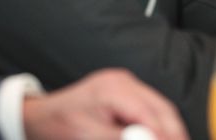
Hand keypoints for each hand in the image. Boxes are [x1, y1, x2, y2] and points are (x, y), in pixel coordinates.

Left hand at [23, 69, 187, 139]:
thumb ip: (120, 139)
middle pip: (162, 109)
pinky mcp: (125, 93)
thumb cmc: (58, 126)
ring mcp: (126, 85)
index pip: (151, 114)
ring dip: (168, 131)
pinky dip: (157, 126)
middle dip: (175, 133)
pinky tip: (159, 136)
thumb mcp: (87, 137)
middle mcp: (123, 82)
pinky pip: (150, 110)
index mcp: (113, 88)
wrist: (40, 117)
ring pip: (160, 110)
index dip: (167, 135)